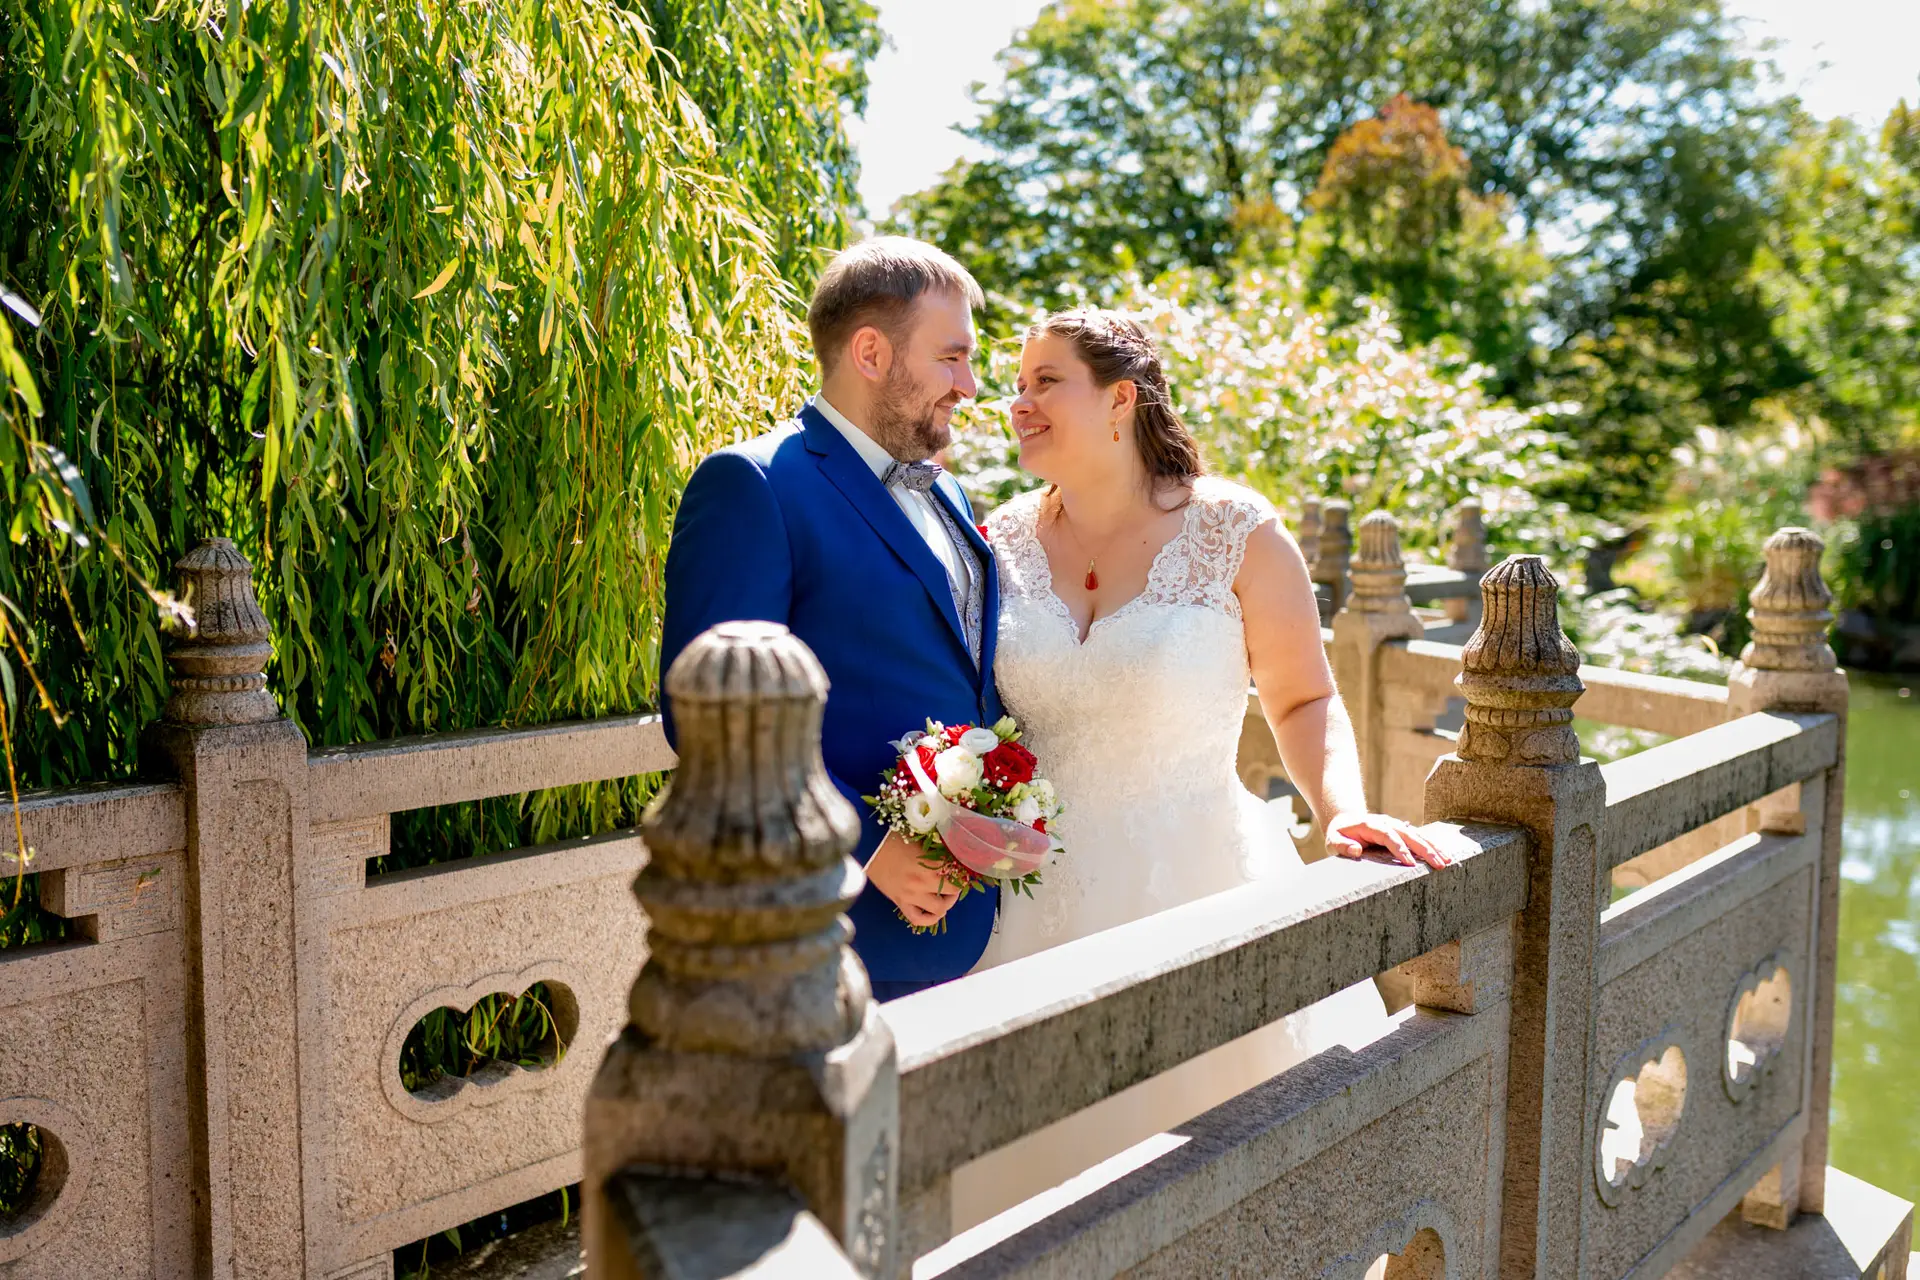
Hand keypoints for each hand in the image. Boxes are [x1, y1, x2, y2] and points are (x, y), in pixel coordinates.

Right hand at [865, 831, 960, 927]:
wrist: (868, 848)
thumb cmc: (893, 838)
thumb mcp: (919, 840)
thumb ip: (936, 849)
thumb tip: (954, 853)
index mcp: (928, 864)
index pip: (957, 873)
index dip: (963, 870)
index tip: (963, 868)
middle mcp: (922, 883)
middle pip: (953, 892)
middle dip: (958, 886)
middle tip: (955, 881)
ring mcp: (911, 896)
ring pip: (939, 910)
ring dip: (947, 903)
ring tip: (945, 896)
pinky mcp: (900, 903)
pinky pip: (919, 919)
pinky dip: (929, 919)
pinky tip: (933, 911)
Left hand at [1325, 812, 1453, 867]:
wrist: (1346, 820)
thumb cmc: (1339, 834)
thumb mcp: (1333, 840)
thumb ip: (1343, 845)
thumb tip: (1357, 850)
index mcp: (1371, 825)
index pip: (1388, 836)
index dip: (1400, 849)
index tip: (1410, 863)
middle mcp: (1387, 823)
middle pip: (1409, 835)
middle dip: (1425, 850)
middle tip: (1438, 864)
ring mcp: (1396, 825)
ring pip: (1418, 835)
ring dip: (1433, 847)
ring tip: (1447, 861)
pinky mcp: (1402, 830)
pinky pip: (1419, 838)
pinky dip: (1431, 845)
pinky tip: (1444, 855)